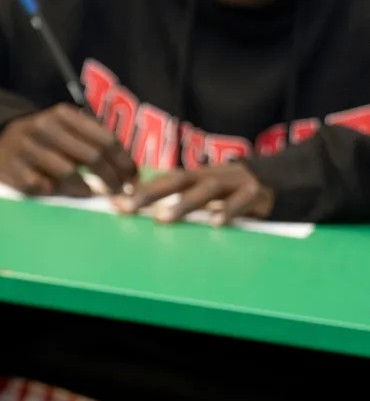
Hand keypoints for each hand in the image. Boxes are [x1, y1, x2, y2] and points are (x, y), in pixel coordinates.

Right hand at [0, 105, 139, 196]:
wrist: (0, 142)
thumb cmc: (45, 140)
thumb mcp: (68, 131)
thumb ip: (95, 143)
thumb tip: (131, 172)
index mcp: (63, 114)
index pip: (105, 139)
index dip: (124, 162)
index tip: (132, 178)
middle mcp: (44, 126)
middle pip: (91, 156)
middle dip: (111, 178)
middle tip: (118, 191)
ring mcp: (25, 147)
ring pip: (68, 171)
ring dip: (85, 187)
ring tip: (91, 192)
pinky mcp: (11, 169)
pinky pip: (41, 184)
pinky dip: (53, 190)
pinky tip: (57, 190)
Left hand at [117, 161, 275, 224]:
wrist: (286, 178)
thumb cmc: (237, 191)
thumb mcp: (210, 193)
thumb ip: (184, 200)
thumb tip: (147, 210)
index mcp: (198, 176)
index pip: (163, 180)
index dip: (139, 190)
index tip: (114, 203)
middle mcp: (212, 176)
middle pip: (177, 180)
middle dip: (150, 193)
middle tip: (127, 208)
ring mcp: (235, 183)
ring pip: (206, 190)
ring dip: (183, 204)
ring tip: (162, 219)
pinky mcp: (258, 195)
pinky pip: (242, 202)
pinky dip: (228, 212)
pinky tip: (215, 224)